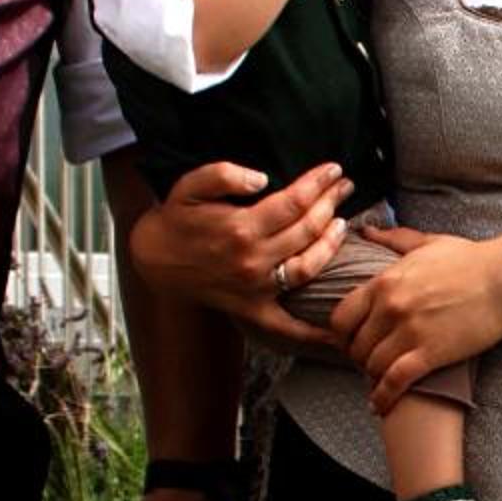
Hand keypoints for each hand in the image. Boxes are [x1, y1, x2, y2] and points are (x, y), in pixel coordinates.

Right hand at [123, 158, 349, 338]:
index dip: (318, 183)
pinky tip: (339, 329)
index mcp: (241, 228)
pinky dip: (315, 331)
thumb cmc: (178, 218)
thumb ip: (222, 174)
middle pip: (307, 229)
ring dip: (332, 243)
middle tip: (346, 186)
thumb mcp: (189, 186)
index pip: (294, 202)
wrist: (156, 258)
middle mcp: (253, 260)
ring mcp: (256, 288)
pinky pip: (289, 325)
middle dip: (331, 203)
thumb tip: (261, 178)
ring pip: (309, 265)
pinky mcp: (253, 310)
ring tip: (344, 222)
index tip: (335, 169)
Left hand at [333, 228, 501, 411]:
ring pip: (373, 366)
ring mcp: (409, 331)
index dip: (343, 335)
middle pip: (355, 346)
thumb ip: (393, 239)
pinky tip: (381, 406)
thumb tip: (367, 230)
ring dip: (374, 377)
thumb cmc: (473, 259)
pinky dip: (384, 396)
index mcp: (385, 281)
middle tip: (371, 364)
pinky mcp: (431, 353)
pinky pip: (395, 381)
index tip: (354, 341)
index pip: (341, 317)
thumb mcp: (428, 243)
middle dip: (360, 358)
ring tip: (381, 382)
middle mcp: (390, 307)